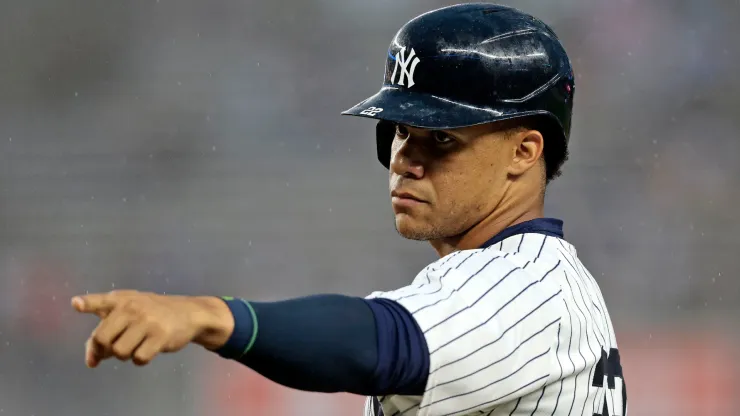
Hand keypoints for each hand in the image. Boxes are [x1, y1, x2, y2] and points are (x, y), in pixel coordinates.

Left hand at [71, 290, 233, 367]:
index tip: (76, 304)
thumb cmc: (151, 314)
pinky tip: (149, 349)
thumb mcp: (128, 313)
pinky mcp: (160, 336)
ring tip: (136, 345)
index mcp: (121, 300)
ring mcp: (147, 322)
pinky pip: (138, 359)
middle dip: (105, 349)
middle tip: (114, 347)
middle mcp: (132, 308)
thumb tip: (91, 362)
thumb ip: (104, 331)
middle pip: (101, 339)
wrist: (188, 313)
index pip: (101, 302)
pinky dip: (140, 360)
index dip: (88, 304)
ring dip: (125, 355)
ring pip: (119, 352)